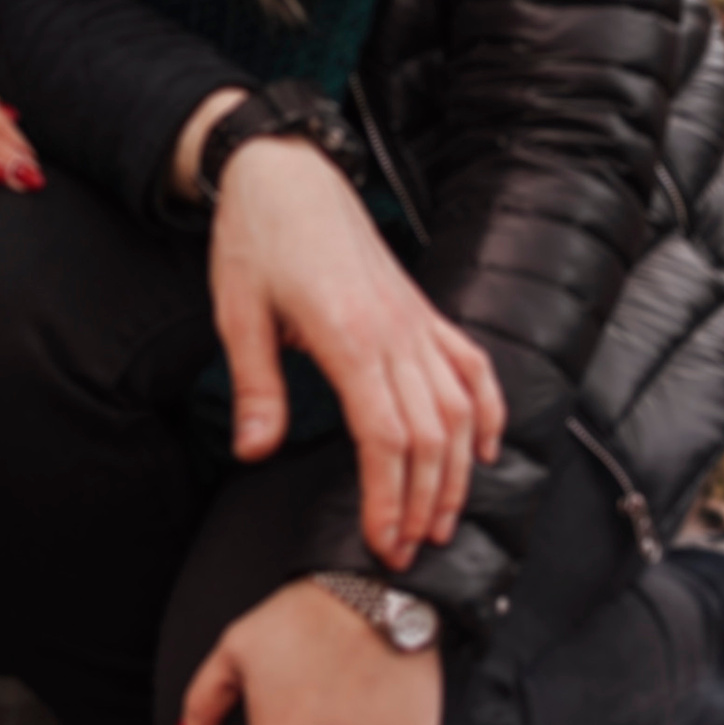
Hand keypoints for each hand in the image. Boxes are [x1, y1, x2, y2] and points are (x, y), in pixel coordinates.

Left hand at [170, 105, 503, 573]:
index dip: (390, 496)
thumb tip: (254, 449)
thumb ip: (255, 387)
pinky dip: (486, 408)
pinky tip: (484, 448)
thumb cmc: (256, 239)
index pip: (385, 435)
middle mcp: (395, 330)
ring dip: (457, 470)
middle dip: (424, 501)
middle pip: (429, 434)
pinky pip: (471, 364)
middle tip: (409, 551)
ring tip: (444, 520)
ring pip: (458, 407)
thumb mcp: (237, 314)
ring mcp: (416, 319)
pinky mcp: (422, 309)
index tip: (385, 541)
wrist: (285, 173)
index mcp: (348, 335)